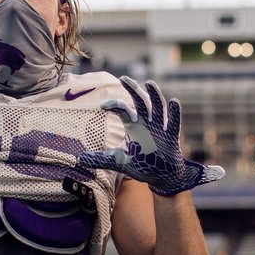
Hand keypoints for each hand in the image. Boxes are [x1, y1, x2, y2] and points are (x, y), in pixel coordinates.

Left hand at [78, 76, 224, 195]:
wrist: (161, 176)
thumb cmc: (141, 163)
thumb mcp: (118, 161)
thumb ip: (100, 159)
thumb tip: (80, 159)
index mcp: (134, 125)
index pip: (123, 110)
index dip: (114, 105)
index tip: (103, 106)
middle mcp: (146, 123)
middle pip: (141, 101)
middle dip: (133, 89)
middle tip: (124, 78)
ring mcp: (160, 128)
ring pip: (158, 108)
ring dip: (155, 95)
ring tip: (149, 83)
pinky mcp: (171, 138)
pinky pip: (174, 124)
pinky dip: (174, 113)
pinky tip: (174, 102)